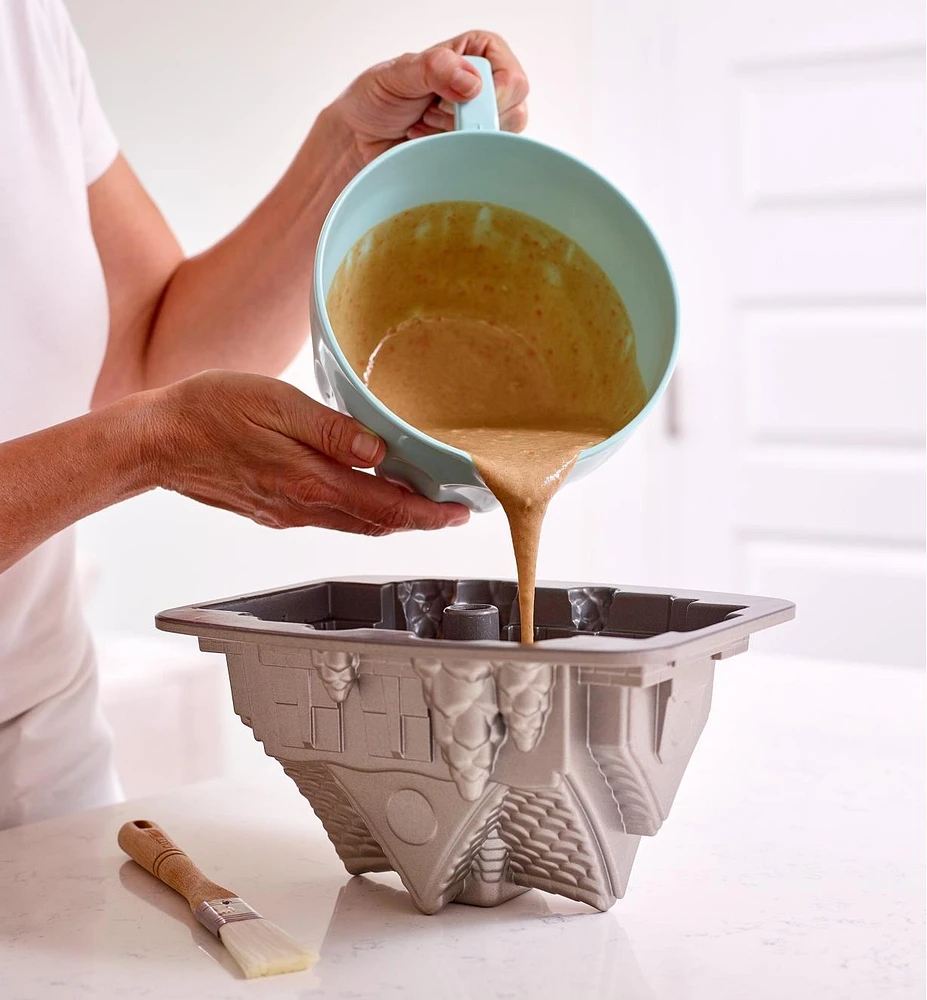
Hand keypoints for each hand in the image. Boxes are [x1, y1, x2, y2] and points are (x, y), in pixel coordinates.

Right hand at [144, 370, 469, 534]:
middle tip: (454, 513)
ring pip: (354, 525)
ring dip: (392, 519)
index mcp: (309, 481)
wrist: (157, 442)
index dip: (428, 515)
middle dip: (420, 521)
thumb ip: (331, 430)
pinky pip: (329, 519)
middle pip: (376, 524)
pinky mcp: (273, 512)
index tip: (460, 515)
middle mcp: (302, 508)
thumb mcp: (276, 403)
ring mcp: (286, 515)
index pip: (385, 508)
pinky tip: (367, 495)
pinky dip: (360, 513)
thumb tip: (380, 452)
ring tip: (422, 505)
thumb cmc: (210, 411)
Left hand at [330, 30, 528, 164]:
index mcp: (474, 53)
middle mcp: (485, 85)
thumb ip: (434, 68)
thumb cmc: (376, 99)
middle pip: (514, 107)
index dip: (493, 92)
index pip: (511, 72)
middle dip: (469, 118)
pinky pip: (484, 160)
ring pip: (502, 138)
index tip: (462, 101)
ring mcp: (481, 122)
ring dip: (458, 137)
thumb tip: (472, 82)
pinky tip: (428, 143)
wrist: (359, 138)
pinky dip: (454, 156)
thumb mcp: (397, 73)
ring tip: (426, 125)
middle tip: (432, 112)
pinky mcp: (472, 151)